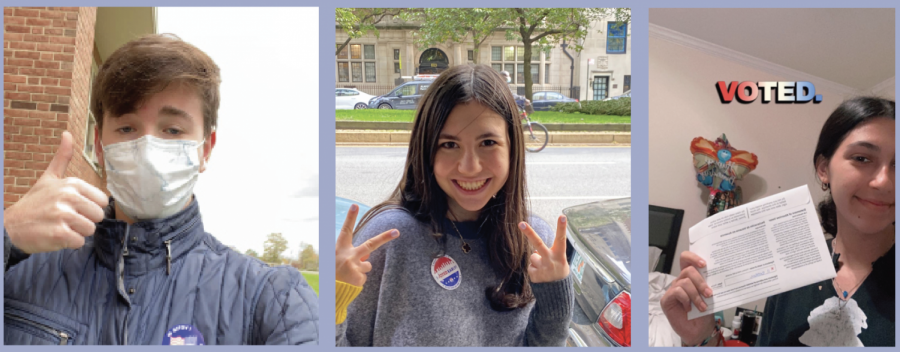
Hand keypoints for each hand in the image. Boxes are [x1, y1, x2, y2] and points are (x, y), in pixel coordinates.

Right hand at [4, 131, 108, 253]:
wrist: (11, 226)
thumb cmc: (34, 203)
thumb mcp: (48, 178)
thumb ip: (62, 158)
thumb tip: (67, 134)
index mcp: (71, 184)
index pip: (102, 201)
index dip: (89, 208)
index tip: (73, 207)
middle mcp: (68, 197)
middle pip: (98, 216)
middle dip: (84, 221)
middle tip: (65, 219)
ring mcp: (63, 215)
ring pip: (90, 230)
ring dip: (77, 233)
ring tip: (59, 226)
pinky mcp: (59, 233)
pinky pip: (79, 242)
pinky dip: (69, 243)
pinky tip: (55, 236)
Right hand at [335, 204, 399, 286]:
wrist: (328, 293)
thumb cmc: (332, 274)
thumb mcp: (336, 261)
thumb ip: (351, 255)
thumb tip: (368, 258)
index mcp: (339, 249)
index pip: (345, 230)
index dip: (350, 218)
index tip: (355, 205)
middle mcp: (347, 255)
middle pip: (371, 244)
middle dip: (385, 237)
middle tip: (397, 232)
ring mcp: (354, 266)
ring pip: (368, 265)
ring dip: (361, 270)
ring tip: (349, 275)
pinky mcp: (358, 277)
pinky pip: (364, 277)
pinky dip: (358, 280)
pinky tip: (350, 282)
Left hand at [520, 215, 568, 282]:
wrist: (557, 292)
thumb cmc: (558, 270)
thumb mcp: (560, 261)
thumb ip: (549, 253)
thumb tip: (534, 252)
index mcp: (559, 255)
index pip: (561, 239)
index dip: (562, 228)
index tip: (562, 216)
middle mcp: (551, 260)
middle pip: (538, 244)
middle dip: (529, 233)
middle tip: (521, 223)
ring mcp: (542, 268)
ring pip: (533, 257)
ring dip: (536, 261)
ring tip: (544, 269)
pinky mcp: (535, 275)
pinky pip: (530, 266)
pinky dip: (534, 269)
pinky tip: (541, 275)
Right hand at [660, 251, 716, 345]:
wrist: (699, 330)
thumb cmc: (704, 313)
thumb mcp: (709, 296)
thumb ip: (708, 284)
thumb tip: (716, 275)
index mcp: (690, 277)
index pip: (686, 259)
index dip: (693, 257)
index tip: (704, 264)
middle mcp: (680, 281)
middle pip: (688, 270)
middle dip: (701, 282)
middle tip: (709, 294)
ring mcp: (673, 290)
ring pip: (685, 282)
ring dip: (696, 295)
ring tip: (702, 307)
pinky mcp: (667, 299)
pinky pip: (677, 292)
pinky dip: (687, 300)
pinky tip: (690, 309)